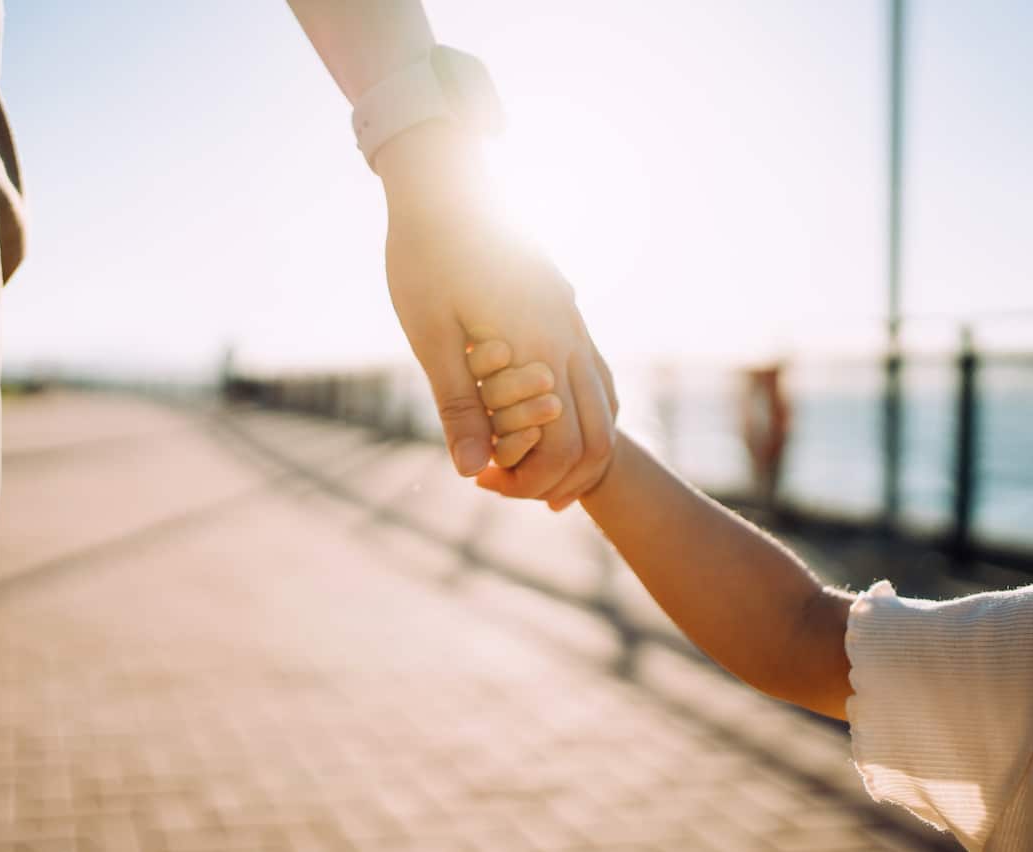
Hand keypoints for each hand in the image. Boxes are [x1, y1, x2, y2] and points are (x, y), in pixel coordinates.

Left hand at [377, 122, 617, 507]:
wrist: (445, 186)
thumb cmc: (426, 257)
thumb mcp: (430, 338)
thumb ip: (458, 406)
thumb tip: (469, 472)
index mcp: (539, 350)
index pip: (562, 447)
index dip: (529, 479)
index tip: (483, 479)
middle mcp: (570, 338)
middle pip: (597, 437)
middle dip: (558, 475)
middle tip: (505, 483)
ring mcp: (575, 322)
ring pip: (606, 408)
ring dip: (576, 448)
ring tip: (532, 468)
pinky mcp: (567, 310)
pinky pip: (597, 376)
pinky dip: (584, 413)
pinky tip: (552, 421)